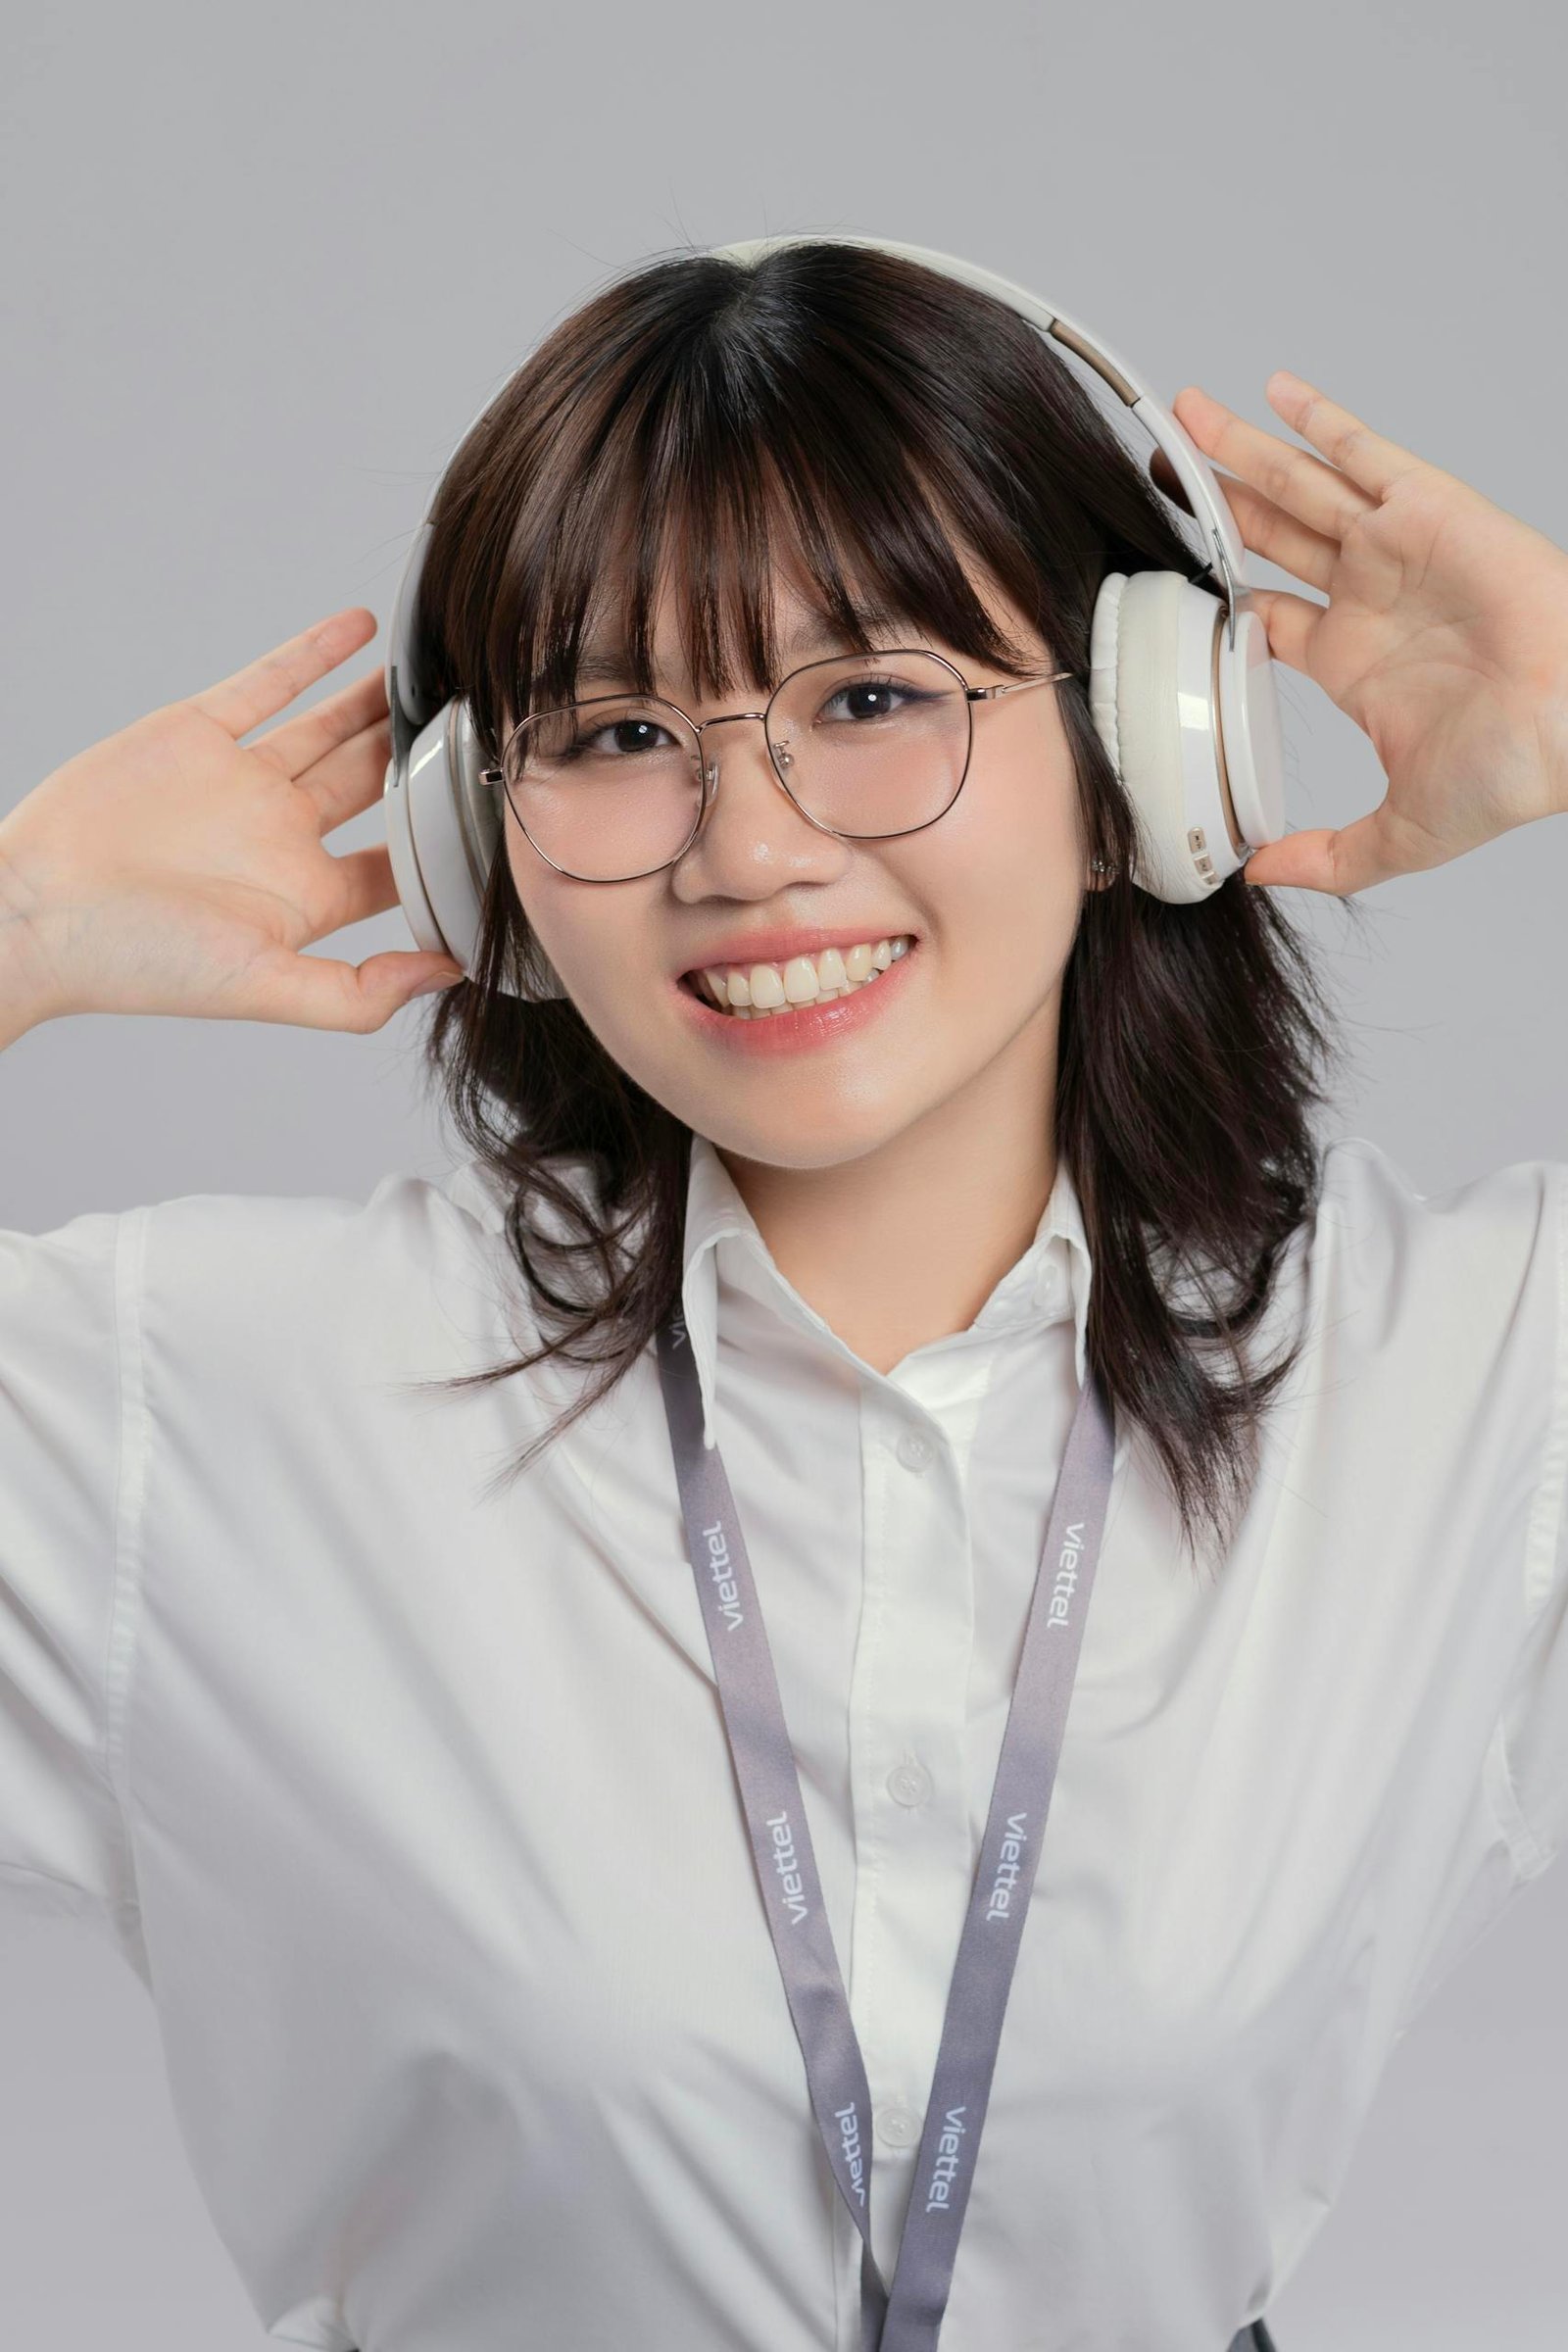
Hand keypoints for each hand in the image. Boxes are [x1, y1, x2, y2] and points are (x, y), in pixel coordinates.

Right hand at [0, 609, 466, 1030]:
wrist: (35, 908)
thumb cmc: (138, 962)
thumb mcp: (264, 987)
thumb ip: (359, 993)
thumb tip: (451, 974)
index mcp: (305, 898)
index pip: (396, 865)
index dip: (445, 842)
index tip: (500, 812)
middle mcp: (279, 836)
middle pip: (374, 786)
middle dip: (424, 757)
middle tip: (482, 720)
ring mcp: (240, 781)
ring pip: (331, 728)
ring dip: (381, 701)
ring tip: (439, 672)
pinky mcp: (198, 733)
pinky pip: (267, 683)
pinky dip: (314, 654)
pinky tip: (363, 630)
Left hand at [1160, 371, 1567, 893]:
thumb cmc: (1514, 770)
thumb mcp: (1398, 834)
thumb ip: (1327, 857)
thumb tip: (1257, 877)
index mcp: (1355, 663)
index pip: (1266, 616)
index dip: (1219, 595)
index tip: (1171, 577)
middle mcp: (1370, 598)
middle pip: (1270, 536)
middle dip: (1215, 503)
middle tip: (1158, 471)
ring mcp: (1397, 549)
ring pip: (1300, 486)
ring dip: (1242, 450)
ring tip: (1187, 413)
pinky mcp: (1429, 509)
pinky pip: (1363, 450)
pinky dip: (1319, 419)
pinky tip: (1272, 391)